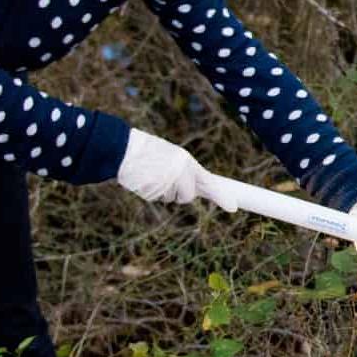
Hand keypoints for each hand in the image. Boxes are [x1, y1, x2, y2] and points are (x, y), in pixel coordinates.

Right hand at [117, 129, 233, 208]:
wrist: (123, 148)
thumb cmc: (149, 151)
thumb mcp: (173, 156)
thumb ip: (187, 171)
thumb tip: (200, 189)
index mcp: (186, 161)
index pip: (209, 182)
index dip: (222, 196)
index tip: (233, 208)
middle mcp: (179, 173)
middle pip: (188, 196)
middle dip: (181, 193)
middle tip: (168, 178)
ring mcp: (165, 183)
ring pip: (172, 199)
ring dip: (164, 192)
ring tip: (152, 174)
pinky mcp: (151, 192)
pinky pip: (156, 198)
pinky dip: (151, 192)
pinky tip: (144, 179)